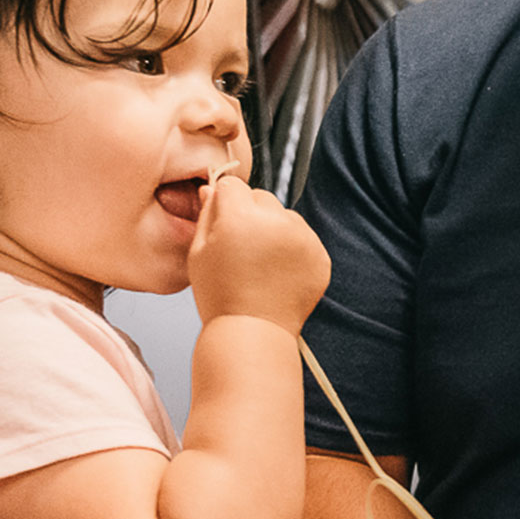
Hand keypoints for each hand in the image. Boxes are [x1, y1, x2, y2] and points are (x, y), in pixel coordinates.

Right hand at [188, 172, 329, 333]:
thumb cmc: (220, 295)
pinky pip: (304, 238)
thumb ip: (206, 214)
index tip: (223, 225)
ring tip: (261, 263)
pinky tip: (278, 272)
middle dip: (251, 214)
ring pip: (285, 216)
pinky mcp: (320, 256)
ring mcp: (303, 239)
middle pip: (262, 197)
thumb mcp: (199, 252)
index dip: (224, 204)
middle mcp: (276, 222)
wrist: (253, 332)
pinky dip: (293, 249)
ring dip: (274, 230)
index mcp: (241, 217)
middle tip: (242, 248)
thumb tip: (212, 188)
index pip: (233, 186)